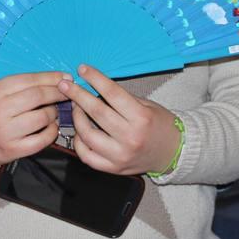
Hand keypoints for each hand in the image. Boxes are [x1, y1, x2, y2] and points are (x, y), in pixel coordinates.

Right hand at [0, 71, 67, 165]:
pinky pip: (41, 140)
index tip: (66, 77)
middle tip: (66, 93)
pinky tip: (50, 127)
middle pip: (38, 97)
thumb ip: (25, 85)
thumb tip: (60, 78)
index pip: (30, 80)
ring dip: (54, 113)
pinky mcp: (12, 150)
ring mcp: (6, 132)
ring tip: (52, 112)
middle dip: (57, 93)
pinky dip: (52, 132)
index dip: (52, 78)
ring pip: (43, 117)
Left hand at [60, 64, 180, 175]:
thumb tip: (94, 86)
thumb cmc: (160, 124)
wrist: (173, 152)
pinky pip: (88, 156)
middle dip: (77, 95)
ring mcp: (121, 155)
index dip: (95, 79)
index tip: (82, 69)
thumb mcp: (146, 105)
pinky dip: (79, 143)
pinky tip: (79, 131)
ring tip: (74, 107)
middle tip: (65, 84)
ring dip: (76, 118)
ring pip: (88, 135)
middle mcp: (130, 137)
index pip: (112, 93)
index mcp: (141, 117)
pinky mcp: (114, 168)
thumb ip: (121, 99)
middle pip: (96, 112)